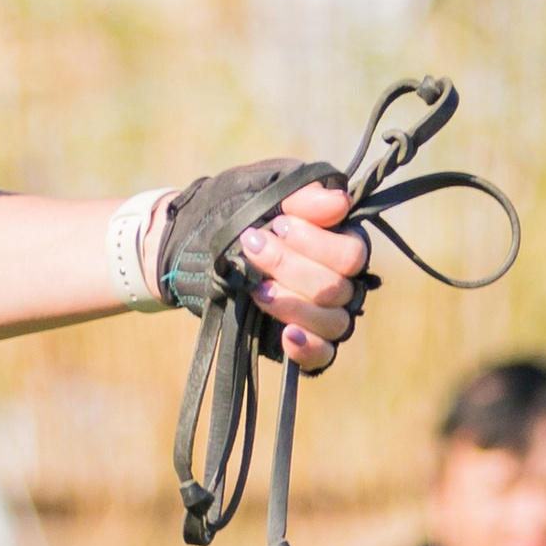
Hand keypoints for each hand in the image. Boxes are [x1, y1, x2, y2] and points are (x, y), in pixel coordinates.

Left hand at [235, 181, 368, 370]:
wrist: (193, 238)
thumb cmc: (238, 208)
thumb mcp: (266, 190)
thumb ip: (303, 195)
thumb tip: (339, 203)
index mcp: (341, 242)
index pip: (351, 254)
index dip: (315, 243)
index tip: (277, 224)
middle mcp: (341, 280)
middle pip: (336, 288)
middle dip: (289, 267)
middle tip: (252, 247)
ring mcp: (324, 314)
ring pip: (331, 322)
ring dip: (292, 304)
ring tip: (257, 289)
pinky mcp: (303, 341)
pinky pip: (322, 356)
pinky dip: (306, 347)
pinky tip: (287, 334)